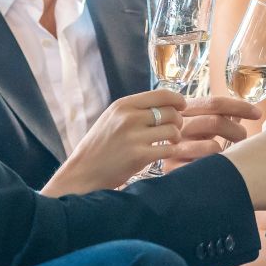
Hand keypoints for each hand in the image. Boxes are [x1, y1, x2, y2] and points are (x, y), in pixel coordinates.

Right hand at [43, 90, 184, 194]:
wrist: (83, 171)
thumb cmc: (99, 146)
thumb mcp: (112, 118)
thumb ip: (134, 110)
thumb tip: (165, 104)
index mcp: (123, 105)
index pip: (161, 94)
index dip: (178, 99)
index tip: (182, 106)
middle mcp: (129, 117)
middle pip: (171, 112)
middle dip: (178, 121)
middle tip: (174, 129)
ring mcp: (134, 137)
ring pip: (173, 130)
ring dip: (176, 137)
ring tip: (170, 143)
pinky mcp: (139, 156)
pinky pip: (168, 150)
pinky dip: (171, 151)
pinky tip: (165, 153)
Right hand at [165, 95, 258, 170]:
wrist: (163, 170)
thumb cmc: (192, 142)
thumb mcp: (204, 124)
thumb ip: (222, 116)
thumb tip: (252, 111)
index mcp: (186, 110)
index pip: (215, 103)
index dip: (239, 106)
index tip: (257, 113)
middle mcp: (178, 126)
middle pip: (215, 122)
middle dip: (236, 131)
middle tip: (242, 140)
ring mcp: (174, 146)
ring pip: (212, 147)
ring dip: (227, 153)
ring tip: (228, 157)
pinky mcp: (172, 167)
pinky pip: (204, 167)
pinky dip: (215, 168)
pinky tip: (216, 169)